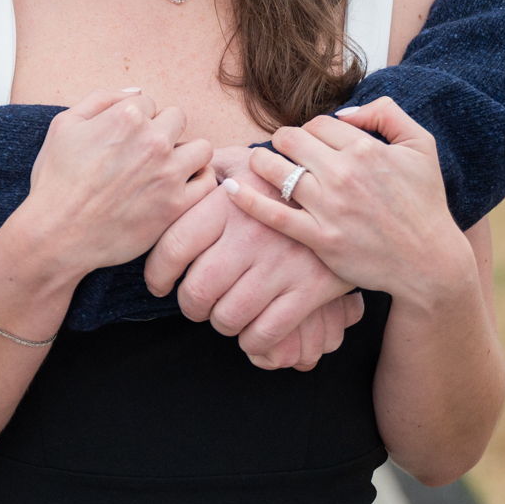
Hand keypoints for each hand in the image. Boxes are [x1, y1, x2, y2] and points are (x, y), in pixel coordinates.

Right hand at [21, 89, 213, 277]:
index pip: (149, 102)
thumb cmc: (56, 179)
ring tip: (167, 170)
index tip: (123, 140)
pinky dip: (197, 183)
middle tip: (144, 154)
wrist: (57, 234)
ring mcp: (169, 174)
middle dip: (162, 131)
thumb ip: (101, 98)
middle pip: (178, 119)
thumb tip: (137, 90)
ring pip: (202, 148)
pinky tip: (178, 189)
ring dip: (186, 154)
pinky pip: (208, 183)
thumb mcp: (64, 125)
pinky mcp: (177, 205)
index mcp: (127, 116)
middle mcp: (153, 140)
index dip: (135, 120)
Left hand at [144, 165, 358, 369]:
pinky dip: (252, 341)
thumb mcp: (243, 163)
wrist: (347, 195)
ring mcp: (281, 264)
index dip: (157, 274)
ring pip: (228, 317)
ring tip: (224, 313)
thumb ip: (207, 172)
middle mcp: (250, 234)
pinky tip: (251, 329)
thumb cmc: (280, 182)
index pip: (173, 247)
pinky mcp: (309, 289)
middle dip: (190, 306)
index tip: (159, 284)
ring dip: (220, 323)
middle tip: (195, 303)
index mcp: (227, 203)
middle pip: (197, 291)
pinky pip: (266, 333)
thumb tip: (175, 181)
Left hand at [229, 98, 472, 306]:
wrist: (430, 262)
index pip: (317, 123)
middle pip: (291, 139)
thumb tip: (343, 112)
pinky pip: (274, 214)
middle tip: (284, 152)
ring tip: (261, 165)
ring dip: (262, 163)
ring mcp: (329, 208)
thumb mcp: (421, 145)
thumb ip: (386, 113)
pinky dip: (248, 200)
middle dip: (284, 141)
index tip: (313, 143)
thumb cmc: (425, 203)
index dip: (311, 130)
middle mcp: (343, 175)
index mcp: (365, 149)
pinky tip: (231, 189)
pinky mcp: (320, 239)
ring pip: (276, 170)